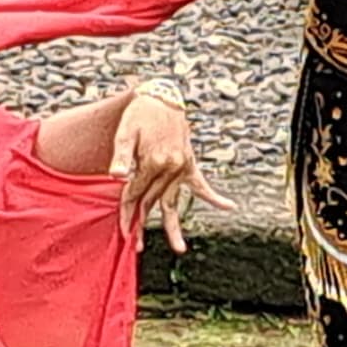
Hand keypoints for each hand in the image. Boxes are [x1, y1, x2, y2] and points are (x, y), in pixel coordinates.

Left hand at [107, 89, 224, 251]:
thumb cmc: (140, 114)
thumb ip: (121, 156)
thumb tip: (117, 177)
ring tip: (179, 249)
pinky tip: (229, 206)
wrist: (162, 97)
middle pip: (152, 202)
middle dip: (142, 225)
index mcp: (153, 162)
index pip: (135, 193)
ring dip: (174, 227)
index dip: (126, 212)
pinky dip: (214, 197)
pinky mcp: (189, 163)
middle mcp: (170, 168)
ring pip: (174, 202)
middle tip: (135, 247)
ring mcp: (181, 167)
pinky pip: (202, 184)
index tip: (123, 233)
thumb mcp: (125, 131)